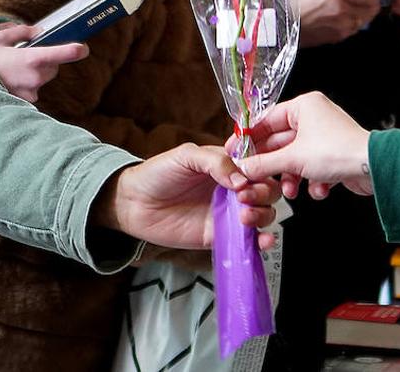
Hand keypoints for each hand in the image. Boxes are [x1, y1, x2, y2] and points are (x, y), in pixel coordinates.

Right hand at [0, 23, 87, 102]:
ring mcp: (30, 92)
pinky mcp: (24, 101)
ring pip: (43, 77)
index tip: (83, 47)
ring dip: (35, 71)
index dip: (74, 50)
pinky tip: (10, 78)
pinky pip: (33, 88)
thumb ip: (22, 32)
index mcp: (30, 60)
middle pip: (52, 67)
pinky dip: (26, 82)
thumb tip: (38, 32)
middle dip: (45, 59)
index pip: (61, 55)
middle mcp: (34, 78)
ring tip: (12, 67)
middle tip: (25, 54)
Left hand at [90, 143, 280, 250]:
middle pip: (266, 191)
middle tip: (244, 199)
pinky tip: (264, 241)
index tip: (250, 179)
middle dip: (263, 195)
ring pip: (262, 214)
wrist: (133, 204)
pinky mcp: (220, 236)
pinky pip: (247, 240)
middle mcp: (233, 189)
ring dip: (263, 216)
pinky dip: (261, 242)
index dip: (262, 172)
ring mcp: (228, 214)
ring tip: (245, 218)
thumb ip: (215, 162)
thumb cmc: (158, 173)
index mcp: (228, 166)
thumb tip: (241, 180)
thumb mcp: (186, 156)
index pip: (259, 166)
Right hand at [235, 92, 372, 198]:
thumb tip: (243, 167)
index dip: (249, 136)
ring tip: (290, 191)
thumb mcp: (292, 159)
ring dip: (292, 177)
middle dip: (272, 164)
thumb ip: (264, 163)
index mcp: (304, 106)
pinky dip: (313, 181)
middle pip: (281, 141)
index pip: (267, 118)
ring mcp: (325, 137)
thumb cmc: (337, 152)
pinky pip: (313, 168)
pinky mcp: (334, 155)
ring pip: (296, 158)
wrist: (374, 168)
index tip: (235, 150)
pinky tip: (319, 189)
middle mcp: (315, 118)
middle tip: (254, 176)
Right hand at [300, 0, 380, 47]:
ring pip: (365, 21)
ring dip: (362, 17)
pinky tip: (341, 20)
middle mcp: (342, 10)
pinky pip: (354, 30)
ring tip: (350, 12)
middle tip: (365, 3)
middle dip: (371, 6)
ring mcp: (342, 25)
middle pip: (372, 11)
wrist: (289, 23)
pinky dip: (352, 25)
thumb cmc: (301, 3)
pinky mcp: (339, 36)